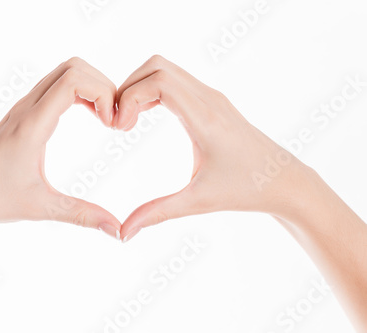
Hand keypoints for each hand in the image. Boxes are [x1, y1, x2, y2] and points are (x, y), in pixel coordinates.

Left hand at [0, 57, 120, 238]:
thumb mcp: (42, 208)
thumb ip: (83, 215)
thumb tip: (119, 230)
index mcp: (32, 125)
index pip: (73, 80)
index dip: (103, 94)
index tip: (113, 125)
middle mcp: (27, 108)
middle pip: (72, 67)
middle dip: (103, 86)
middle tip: (114, 119)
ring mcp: (23, 108)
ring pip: (64, 72)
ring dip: (91, 87)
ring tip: (105, 118)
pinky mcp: (23, 113)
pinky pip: (56, 86)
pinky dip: (79, 92)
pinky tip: (90, 117)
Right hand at [115, 55, 307, 240]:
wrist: (284, 180)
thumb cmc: (246, 190)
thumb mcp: (198, 202)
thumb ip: (157, 213)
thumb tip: (124, 233)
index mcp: (205, 119)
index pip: (159, 82)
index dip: (130, 98)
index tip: (120, 128)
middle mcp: (208, 99)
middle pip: (156, 66)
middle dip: (128, 88)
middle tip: (119, 122)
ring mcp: (211, 96)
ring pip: (165, 68)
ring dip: (139, 87)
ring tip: (128, 120)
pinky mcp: (212, 101)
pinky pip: (175, 80)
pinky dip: (152, 90)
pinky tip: (145, 117)